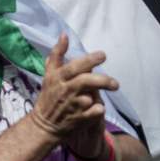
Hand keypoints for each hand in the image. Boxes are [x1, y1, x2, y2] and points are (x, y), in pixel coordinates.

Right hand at [30, 35, 115, 150]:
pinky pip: (96, 111)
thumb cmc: (49, 96)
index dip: (89, 60)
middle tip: (114, 82)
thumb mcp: (49, 74)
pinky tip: (97, 108)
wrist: (45, 124)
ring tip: (109, 90)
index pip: (75, 67)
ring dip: (100, 95)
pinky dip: (99, 109)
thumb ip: (57, 54)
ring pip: (92, 97)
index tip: (103, 55)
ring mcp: (73, 106)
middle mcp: (66, 90)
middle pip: (86, 82)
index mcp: (58, 78)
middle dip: (102, 80)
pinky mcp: (81, 119)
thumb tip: (64, 35)